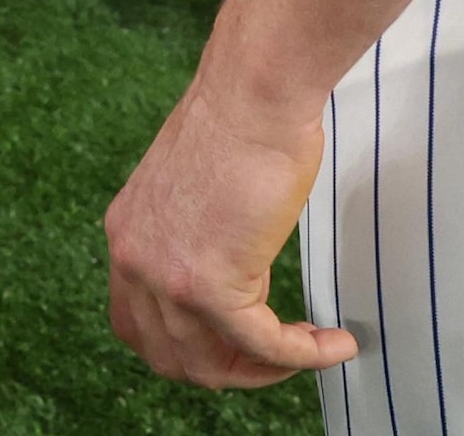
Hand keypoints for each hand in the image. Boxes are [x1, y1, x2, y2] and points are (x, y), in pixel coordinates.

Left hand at [105, 73, 356, 388]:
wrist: (255, 94)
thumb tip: (230, 259)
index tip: (234, 341)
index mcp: (128, 235)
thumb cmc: (244, 122)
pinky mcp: (211, 285)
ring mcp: (167, 278)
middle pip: (170, 355)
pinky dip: (302, 354)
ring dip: (265, 369)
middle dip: (228, 368)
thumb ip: (198, 234)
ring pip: (211, 363)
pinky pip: (261, 344)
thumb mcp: (198, 188)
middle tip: (276, 357)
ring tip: (309, 351)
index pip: (137, 322)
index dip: (187, 345)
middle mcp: (133, 260)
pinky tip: (335, 344)